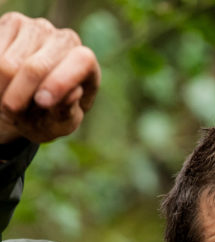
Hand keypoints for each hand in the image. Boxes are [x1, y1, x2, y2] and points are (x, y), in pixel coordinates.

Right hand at [0, 12, 99, 143]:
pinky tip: (0, 83)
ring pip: (8, 62)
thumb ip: (67, 114)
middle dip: (19, 95)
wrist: (21, 103)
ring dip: (1, 87)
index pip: (82, 61)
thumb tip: (73, 93)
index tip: (42, 102)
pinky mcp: (11, 22)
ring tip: (4, 99)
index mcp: (86, 65)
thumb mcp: (59, 125)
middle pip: (36, 67)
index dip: (62, 81)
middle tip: (10, 110)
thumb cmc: (47, 118)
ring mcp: (36, 28)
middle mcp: (64, 40)